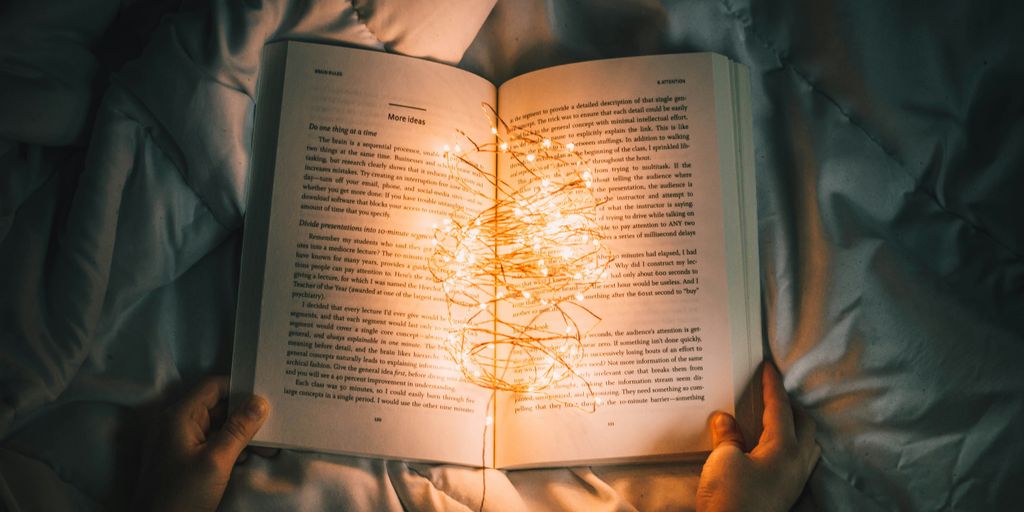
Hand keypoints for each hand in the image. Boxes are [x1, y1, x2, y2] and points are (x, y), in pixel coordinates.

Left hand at [134, 377, 269, 511]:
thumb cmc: (183, 495)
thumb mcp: (216, 461)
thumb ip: (239, 429)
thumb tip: (260, 401)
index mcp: (178, 417)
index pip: (212, 387)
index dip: (239, 386)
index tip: (266, 392)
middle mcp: (176, 425)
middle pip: (216, 406)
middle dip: (245, 413)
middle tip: (275, 418)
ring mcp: (179, 443)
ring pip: (217, 426)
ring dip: (242, 433)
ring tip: (269, 443)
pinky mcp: (184, 460)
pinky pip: (211, 443)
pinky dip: (231, 447)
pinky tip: (252, 455)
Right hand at [696, 363, 819, 511]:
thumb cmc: (731, 499)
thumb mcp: (723, 460)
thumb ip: (727, 436)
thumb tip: (725, 420)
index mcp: (784, 448)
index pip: (781, 408)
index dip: (773, 386)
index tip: (770, 368)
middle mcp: (797, 464)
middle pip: (804, 426)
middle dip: (791, 406)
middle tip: (773, 394)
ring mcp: (794, 482)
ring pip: (807, 446)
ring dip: (796, 429)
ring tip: (777, 420)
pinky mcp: (785, 496)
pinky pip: (798, 462)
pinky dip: (789, 447)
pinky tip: (771, 450)